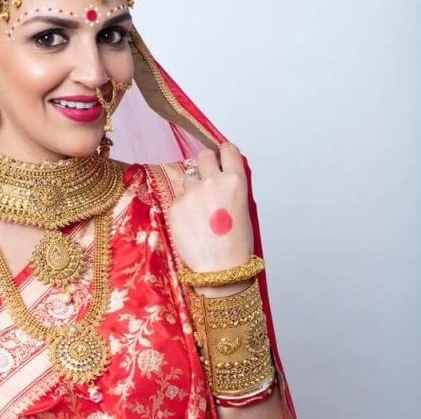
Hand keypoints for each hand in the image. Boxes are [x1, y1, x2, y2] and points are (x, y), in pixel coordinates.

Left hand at [167, 145, 253, 291]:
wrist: (220, 270)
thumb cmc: (236, 244)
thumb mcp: (244, 209)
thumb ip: (232, 186)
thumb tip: (223, 173)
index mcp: (235, 181)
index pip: (227, 150)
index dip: (223, 154)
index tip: (221, 158)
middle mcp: (212, 182)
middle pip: (203, 156)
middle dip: (205, 165)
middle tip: (207, 179)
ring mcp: (192, 193)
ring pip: (189, 177)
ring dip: (193, 188)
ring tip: (200, 211)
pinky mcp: (176, 205)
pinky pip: (180, 197)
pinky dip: (184, 206)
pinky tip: (192, 223)